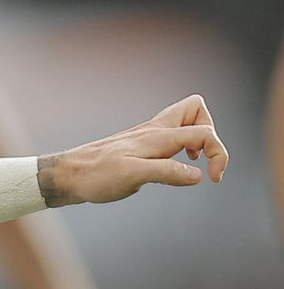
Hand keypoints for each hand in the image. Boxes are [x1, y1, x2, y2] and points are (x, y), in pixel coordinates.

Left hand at [44, 95, 227, 206]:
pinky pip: (173, 135)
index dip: (219, 154)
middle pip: (196, 108)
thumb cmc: (97, 175)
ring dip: (198, 138)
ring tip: (193, 161)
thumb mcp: (132, 176)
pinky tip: (175, 165)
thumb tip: (198, 175)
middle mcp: (155, 130)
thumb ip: (166, 172)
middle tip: (202, 158)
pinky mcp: (142, 146)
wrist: (70, 174)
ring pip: (185, 120)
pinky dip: (183, 146)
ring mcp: (149, 136)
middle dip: (211, 130)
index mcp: (158, 136)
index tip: (213, 179)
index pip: (205, 132)